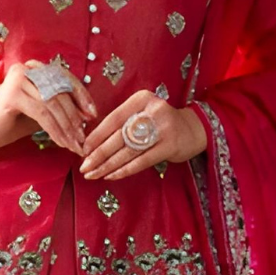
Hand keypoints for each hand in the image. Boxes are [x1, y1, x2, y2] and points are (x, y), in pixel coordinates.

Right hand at [0, 59, 97, 155]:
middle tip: (83, 138)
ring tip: (74, 144)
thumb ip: (60, 108)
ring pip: (53, 104)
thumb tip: (87, 115)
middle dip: (75, 117)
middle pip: (60, 91)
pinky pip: (42, 113)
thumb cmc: (11, 122)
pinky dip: (55, 129)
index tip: (92, 115)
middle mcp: (26, 68)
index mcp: (34, 68)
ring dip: (67, 127)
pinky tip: (61, 143)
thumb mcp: (41, 112)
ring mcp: (18, 79)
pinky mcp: (12, 94)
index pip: (64, 78)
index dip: (81, 96)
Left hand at [79, 92, 206, 179]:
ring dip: (108, 165)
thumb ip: (121, 122)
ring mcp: (163, 128)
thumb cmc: (159, 123)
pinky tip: (111, 176)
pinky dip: (124, 170)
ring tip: (93, 174)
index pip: (112, 119)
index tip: (83, 149)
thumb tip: (90, 142)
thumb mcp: (142, 113)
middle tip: (84, 166)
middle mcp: (152, 110)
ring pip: (128, 151)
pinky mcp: (170, 146)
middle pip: (118, 136)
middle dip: (98, 154)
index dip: (96, 136)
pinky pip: (141, 161)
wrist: (193, 129)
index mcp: (141, 98)